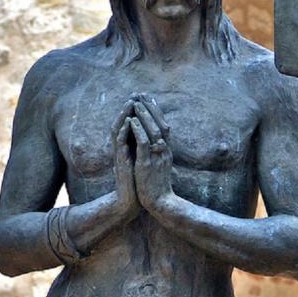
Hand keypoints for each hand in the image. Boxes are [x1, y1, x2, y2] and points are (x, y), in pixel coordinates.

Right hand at [111, 100, 138, 219]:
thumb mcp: (144, 161)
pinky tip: (128, 123)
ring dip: (124, 116)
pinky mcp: (121, 162)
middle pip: (123, 123)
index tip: (143, 97)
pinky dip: (123, 132)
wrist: (133, 201)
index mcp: (130, 146)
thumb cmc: (140, 182)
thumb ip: (144, 148)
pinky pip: (120, 144)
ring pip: (119, 130)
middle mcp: (123, 148)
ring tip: (129, 103)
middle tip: (134, 94)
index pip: (131, 124)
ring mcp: (121, 154)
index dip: (136, 111)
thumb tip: (153, 137)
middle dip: (129, 108)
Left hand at [129, 99, 175, 215]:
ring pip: (152, 131)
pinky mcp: (147, 163)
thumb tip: (156, 142)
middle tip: (141, 94)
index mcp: (166, 150)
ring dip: (144, 115)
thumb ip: (158, 152)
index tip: (149, 98)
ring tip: (135, 103)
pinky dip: (138, 130)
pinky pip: (144, 143)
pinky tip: (131, 121)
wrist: (159, 203)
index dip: (156, 111)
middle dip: (150, 108)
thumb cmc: (157, 186)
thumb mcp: (159, 165)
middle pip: (160, 124)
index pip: (163, 126)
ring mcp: (156, 156)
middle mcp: (164, 151)